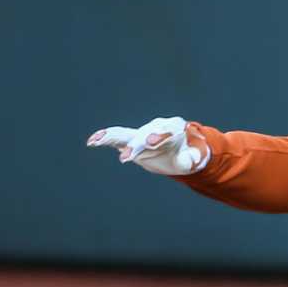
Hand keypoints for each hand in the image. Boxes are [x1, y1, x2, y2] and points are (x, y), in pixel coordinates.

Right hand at [86, 116, 209, 175]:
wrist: (176, 148)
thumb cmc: (185, 155)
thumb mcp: (191, 159)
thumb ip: (191, 159)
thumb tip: (195, 160)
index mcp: (174, 128)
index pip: (166, 132)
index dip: (158, 136)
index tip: (151, 142)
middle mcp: (156, 126)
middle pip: (144, 134)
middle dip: (135, 144)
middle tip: (127, 156)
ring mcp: (142, 131)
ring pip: (127, 133)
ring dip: (112, 138)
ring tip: (97, 142)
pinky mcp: (131, 137)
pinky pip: (116, 136)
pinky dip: (104, 138)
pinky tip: (92, 141)